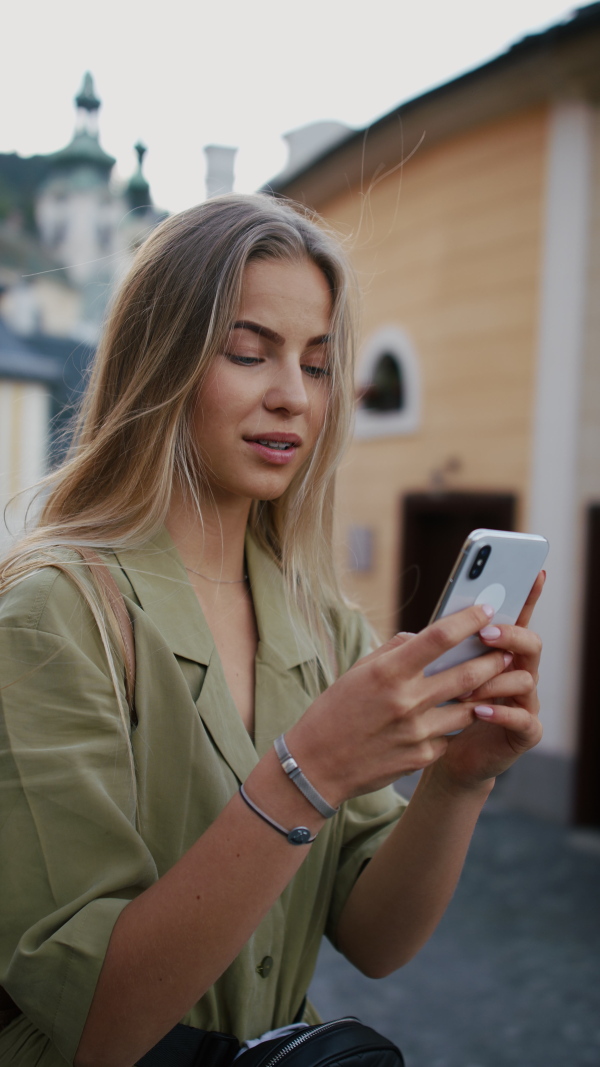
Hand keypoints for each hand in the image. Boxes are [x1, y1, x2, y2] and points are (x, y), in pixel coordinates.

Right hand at [287, 602, 514, 805]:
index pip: (440, 637)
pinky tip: (450, 717)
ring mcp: (417, 732)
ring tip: (493, 681)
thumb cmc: (335, 711)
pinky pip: (449, 735)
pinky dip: (452, 724)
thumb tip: (423, 637)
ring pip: (468, 708)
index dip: (469, 620)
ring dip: (484, 693)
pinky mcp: (422, 757)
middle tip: (506, 650)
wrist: (318, 766)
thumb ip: (395, 651)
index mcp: (388, 672)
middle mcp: (406, 701)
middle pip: (468, 674)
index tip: (487, 610)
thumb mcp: (358, 671)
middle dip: (493, 659)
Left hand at [433, 571, 544, 792]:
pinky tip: (479, 711)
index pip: (517, 617)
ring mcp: (525, 702)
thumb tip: (417, 630)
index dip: (528, 595)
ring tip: (468, 688)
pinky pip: (523, 719)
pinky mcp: (524, 733)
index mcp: (498, 652)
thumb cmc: (433, 708)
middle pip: (529, 643)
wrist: (442, 755)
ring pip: (525, 680)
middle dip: (509, 634)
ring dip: (496, 679)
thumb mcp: (428, 673)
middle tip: (484, 634)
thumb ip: (431, 651)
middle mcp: (517, 672)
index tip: (533, 572)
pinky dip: (502, 713)